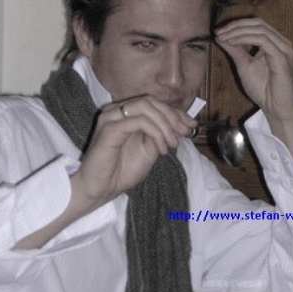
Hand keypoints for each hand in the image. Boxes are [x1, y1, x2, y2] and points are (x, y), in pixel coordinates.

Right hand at [69, 96, 196, 216]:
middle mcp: (115, 111)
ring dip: (165, 125)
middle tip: (184, 134)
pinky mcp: (109, 128)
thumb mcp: (150, 149)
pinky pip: (139, 122)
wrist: (101, 190)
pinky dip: (156, 133)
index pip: (153, 103)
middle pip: (150, 101)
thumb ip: (161, 133)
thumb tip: (182, 123)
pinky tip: (161, 149)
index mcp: (124, 114)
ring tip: (171, 144)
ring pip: (145, 107)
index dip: (175, 113)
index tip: (191, 125)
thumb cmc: (121, 171)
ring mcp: (110, 117)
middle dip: (172, 116)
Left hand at [215, 18, 292, 123]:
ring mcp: (284, 49)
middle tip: (219, 32)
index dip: (236, 25)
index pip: (255, 25)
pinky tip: (232, 43)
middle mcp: (281, 43)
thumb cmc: (263, 90)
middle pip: (258, 23)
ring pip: (260, 29)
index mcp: (274, 43)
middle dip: (235, 25)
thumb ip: (235, 51)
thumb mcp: (244, 66)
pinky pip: (263, 41)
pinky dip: (245, 39)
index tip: (218, 32)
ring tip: (223, 37)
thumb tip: (221, 37)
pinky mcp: (282, 57)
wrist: (276, 108)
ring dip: (238, 31)